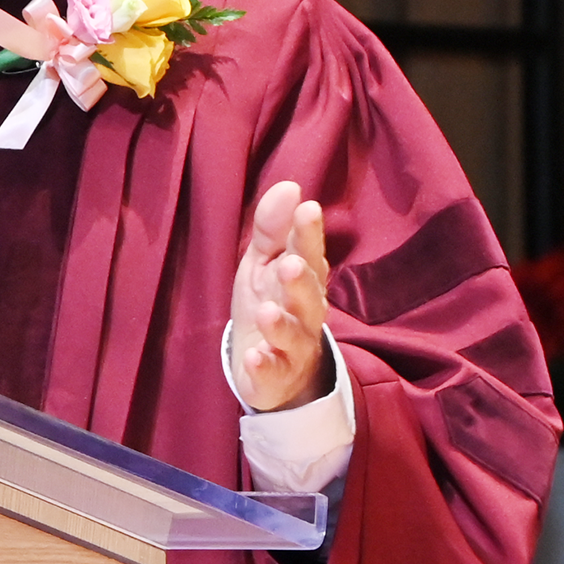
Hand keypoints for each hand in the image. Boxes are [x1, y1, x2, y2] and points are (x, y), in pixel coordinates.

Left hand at [231, 180, 335, 414]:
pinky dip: (264, 367)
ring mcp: (293, 348)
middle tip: (290, 265)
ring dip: (281, 325)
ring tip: (267, 312)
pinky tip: (254, 357)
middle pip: (309, 298)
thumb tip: (289, 186)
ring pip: (293, 336)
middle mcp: (305, 314)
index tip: (308, 210)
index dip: (308, 235)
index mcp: (303, 281)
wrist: (276, 372)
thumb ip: (273, 229)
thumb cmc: (270, 304)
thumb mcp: (264, 265)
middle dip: (301, 282)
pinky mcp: (276, 378)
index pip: (309, 255)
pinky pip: (273, 373)